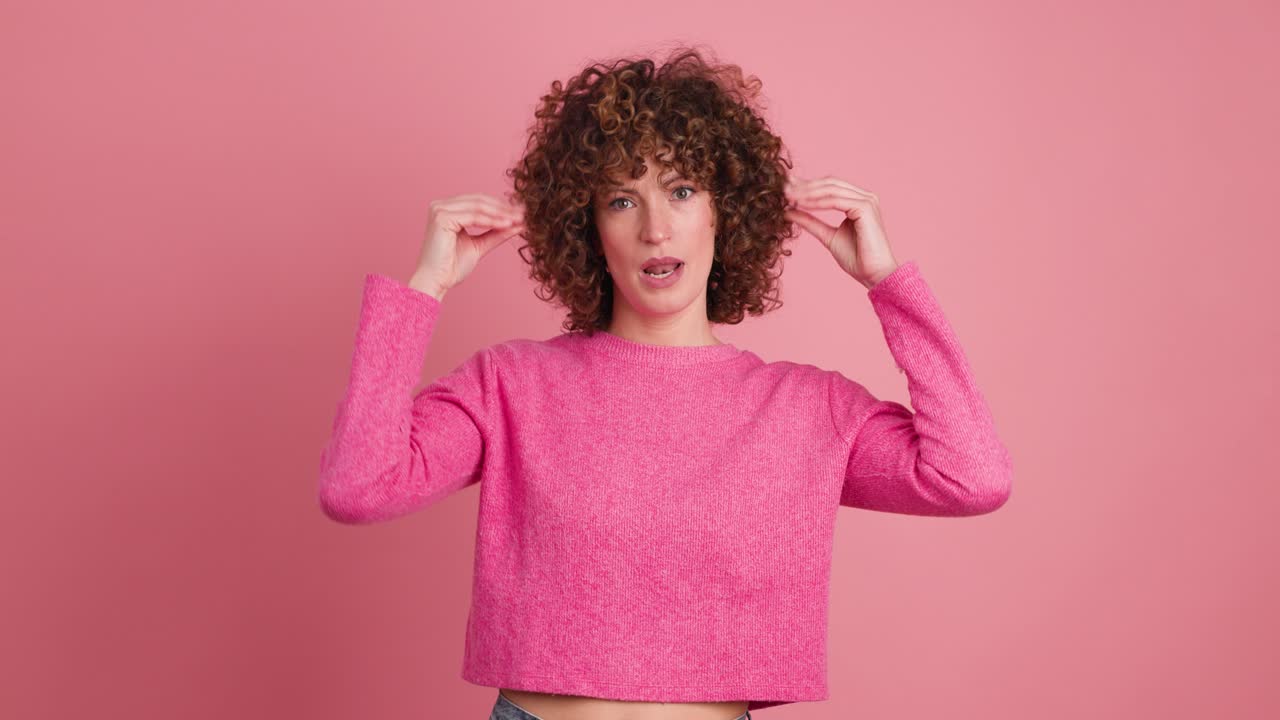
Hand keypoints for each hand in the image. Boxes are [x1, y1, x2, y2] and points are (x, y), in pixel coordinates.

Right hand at [411, 193, 525, 297]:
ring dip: (501, 213)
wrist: (436, 281)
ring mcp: (439, 210)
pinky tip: (506, 225)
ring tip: (518, 220)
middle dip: (503, 208)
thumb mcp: (479, 246)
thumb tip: (518, 224)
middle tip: (524, 215)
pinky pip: (473, 216)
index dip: (501, 207)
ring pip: (478, 207)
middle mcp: (440, 205)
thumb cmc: (452, 267)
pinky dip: (492, 220)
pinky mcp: (441, 217)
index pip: (479, 202)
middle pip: (480, 201)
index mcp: (447, 209)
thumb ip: (496, 233)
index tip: (521, 214)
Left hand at [784, 175, 899, 289]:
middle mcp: (865, 197)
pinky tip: (800, 204)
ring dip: (807, 192)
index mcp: (859, 201)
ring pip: (831, 190)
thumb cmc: (857, 259)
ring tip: (788, 197)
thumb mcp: (827, 236)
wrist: (874, 274)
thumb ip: (811, 222)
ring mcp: (867, 200)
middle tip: (782, 188)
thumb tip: (788, 211)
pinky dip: (816, 202)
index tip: (785, 188)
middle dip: (804, 185)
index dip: (807, 185)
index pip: (830, 187)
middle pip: (829, 184)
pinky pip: (835, 201)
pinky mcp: (865, 208)